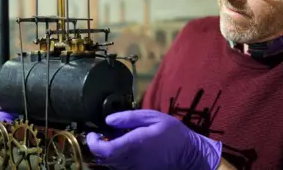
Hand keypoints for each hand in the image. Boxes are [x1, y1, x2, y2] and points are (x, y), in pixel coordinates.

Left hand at [86, 109, 221, 169]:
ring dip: (106, 154)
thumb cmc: (172, 133)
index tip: (93, 133)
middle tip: (100, 134)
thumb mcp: (153, 117)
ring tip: (113, 140)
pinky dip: (116, 160)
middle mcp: (131, 161)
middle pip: (103, 160)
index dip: (93, 143)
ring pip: (110, 165)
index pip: (104, 150)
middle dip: (97, 147)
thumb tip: (108, 120)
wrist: (190, 155)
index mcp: (134, 144)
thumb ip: (129, 118)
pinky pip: (120, 168)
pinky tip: (123, 149)